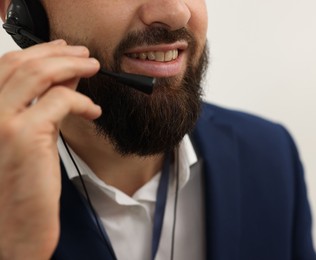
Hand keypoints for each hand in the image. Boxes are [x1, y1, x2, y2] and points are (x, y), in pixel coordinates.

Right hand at [0, 40, 100, 259]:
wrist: (16, 222)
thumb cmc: (25, 182)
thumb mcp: (35, 135)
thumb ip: (46, 103)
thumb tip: (68, 78)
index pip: (8, 65)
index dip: (39, 52)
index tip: (64, 49)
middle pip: (22, 63)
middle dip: (59, 54)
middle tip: (85, 55)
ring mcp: (1, 121)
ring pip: (38, 75)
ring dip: (71, 66)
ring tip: (94, 68)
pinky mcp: (23, 135)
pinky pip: (59, 101)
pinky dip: (82, 101)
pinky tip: (93, 111)